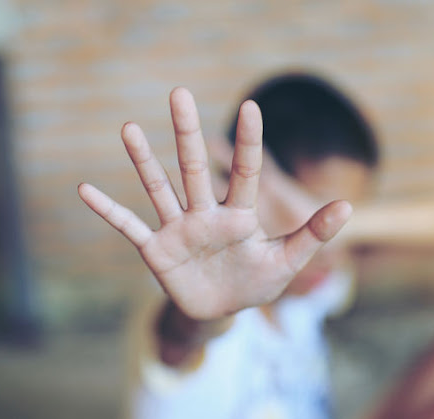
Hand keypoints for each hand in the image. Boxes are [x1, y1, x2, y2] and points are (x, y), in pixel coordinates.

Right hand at [78, 87, 351, 319]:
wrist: (221, 311)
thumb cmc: (256, 282)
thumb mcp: (287, 261)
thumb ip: (312, 234)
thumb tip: (349, 205)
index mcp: (239, 215)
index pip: (246, 172)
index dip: (248, 143)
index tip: (251, 108)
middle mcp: (206, 214)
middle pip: (194, 169)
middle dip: (186, 132)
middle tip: (179, 93)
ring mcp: (179, 229)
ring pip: (160, 189)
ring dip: (144, 161)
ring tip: (129, 128)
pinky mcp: (157, 250)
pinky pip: (129, 227)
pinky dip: (108, 211)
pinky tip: (84, 189)